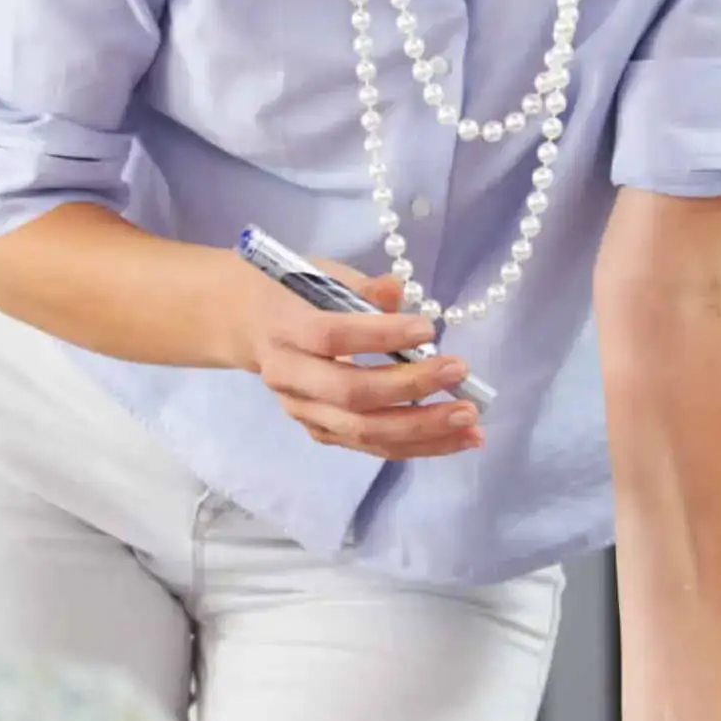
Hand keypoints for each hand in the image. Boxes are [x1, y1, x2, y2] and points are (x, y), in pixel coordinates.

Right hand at [214, 250, 488, 462]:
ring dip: (423, 430)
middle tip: (461, 374)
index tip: (429, 329)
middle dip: (411, 388)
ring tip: (470, 424)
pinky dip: (415, 446)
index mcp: (285, 328)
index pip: (332, 336)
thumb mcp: (322, 274)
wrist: (249, 324)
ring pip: (363, 432)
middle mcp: (289, 377)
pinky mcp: (319, 431)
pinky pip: (370, 446)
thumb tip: (399, 292)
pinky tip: (454, 438)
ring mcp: (303, 411)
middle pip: (351, 393)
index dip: (380, 335)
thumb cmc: (294, 292)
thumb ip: (362, 287)